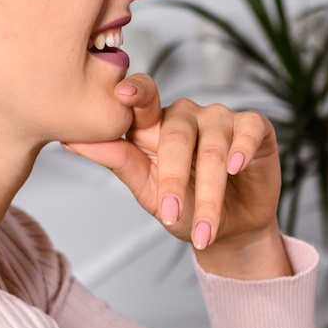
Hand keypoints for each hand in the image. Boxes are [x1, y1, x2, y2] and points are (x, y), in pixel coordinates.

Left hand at [67, 74, 290, 279]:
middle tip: (170, 213)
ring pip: (212, 144)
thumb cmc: (186, 208)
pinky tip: (236, 166)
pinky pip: (249, 128)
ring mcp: (221, 119)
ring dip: (209, 190)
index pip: (142, 98)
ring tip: (206, 226)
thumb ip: (117, 160)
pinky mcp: (255, 127)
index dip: (134, 94)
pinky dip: (242, 147)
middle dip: (174, 179)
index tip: (121, 95)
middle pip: (176, 134)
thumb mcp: (147, 191)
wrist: (229, 233)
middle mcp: (187, 116)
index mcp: (155, 125)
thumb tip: (72, 140)